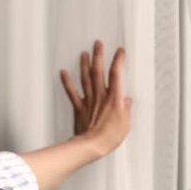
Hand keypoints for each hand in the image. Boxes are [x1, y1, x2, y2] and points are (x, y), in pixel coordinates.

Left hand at [59, 40, 131, 156]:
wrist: (92, 145)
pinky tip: (63, 72)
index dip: (118, 61)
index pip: (116, 74)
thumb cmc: (109, 137)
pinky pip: (72, 92)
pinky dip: (67, 81)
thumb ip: (125, 110)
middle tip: (97, 44)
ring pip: (86, 78)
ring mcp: (88, 100)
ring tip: (84, 53)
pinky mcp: (79, 107)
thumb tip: (127, 101)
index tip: (119, 51)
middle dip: (98, 56)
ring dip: (84, 64)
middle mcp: (100, 96)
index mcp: (114, 99)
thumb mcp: (125, 124)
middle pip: (98, 71)